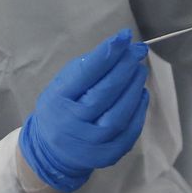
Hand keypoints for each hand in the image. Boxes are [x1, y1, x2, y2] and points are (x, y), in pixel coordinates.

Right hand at [18, 29, 149, 192]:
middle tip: (137, 51)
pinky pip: (128, 132)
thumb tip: (120, 49)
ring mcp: (89, 143)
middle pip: (104, 93)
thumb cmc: (60, 108)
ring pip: (119, 114)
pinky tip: (141, 94)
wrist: (51, 150)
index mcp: (58, 99)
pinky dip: (139, 111)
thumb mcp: (62, 85)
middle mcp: (71, 123)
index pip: (86, 73)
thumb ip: (86, 68)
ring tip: (140, 71)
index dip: (108, 53)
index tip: (124, 37)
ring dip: (134, 88)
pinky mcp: (105, 155)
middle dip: (125, 68)